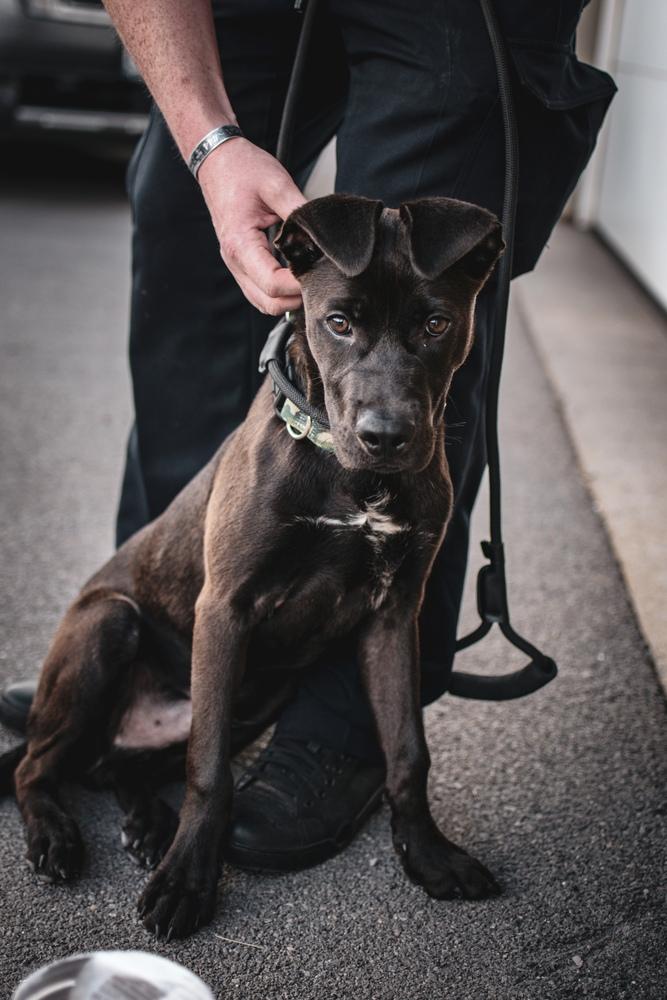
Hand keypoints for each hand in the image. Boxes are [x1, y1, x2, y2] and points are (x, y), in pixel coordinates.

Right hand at [198, 137, 305, 314]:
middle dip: (296, 298)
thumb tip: (324, 236)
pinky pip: (259, 290)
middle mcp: (234, 260)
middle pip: (268, 302)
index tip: (322, 273)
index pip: (272, 284)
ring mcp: (235, 264)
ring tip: (309, 279)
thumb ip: (300, 213)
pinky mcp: (240, 262)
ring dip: (287, 298)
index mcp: (240, 244)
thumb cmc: (241, 169)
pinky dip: (278, 292)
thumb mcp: (277, 184)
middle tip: (320, 280)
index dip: (300, 285)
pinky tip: (295, 276)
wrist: (217, 161)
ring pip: (263, 301)